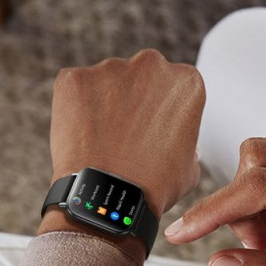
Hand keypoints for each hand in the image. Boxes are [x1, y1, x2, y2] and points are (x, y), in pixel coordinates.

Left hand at [40, 50, 205, 248]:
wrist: (109, 200)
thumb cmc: (153, 186)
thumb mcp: (191, 165)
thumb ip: (185, 138)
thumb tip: (172, 138)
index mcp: (186, 81)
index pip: (175, 86)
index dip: (163, 109)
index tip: (155, 128)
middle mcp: (150, 64)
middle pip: (142, 76)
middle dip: (135, 99)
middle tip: (128, 134)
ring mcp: (109, 68)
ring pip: (107, 81)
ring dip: (105, 103)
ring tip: (102, 140)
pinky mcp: (74, 78)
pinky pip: (74, 89)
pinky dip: (75, 108)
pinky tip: (82, 136)